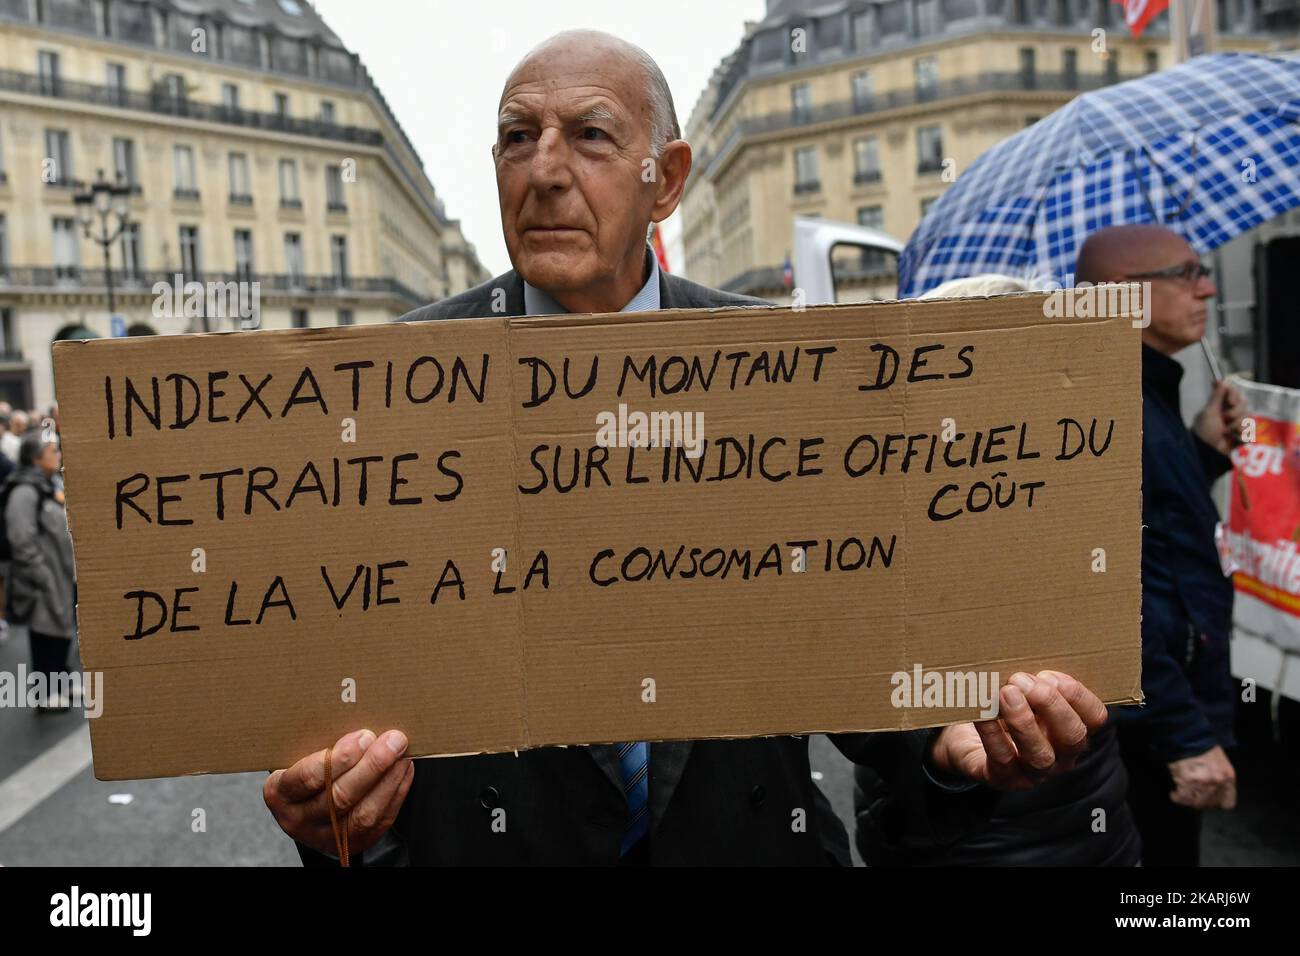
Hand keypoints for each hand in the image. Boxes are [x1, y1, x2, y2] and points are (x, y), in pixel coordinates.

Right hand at [263, 728, 414, 856]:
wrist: (308, 804)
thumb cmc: (307, 767)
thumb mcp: (299, 754)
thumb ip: (320, 742)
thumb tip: (360, 714)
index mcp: (280, 792)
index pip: (306, 778)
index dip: (338, 759)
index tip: (363, 736)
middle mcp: (299, 819)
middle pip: (338, 797)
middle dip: (371, 766)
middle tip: (392, 740)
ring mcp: (326, 836)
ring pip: (363, 814)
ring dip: (388, 780)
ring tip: (401, 753)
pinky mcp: (353, 843)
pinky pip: (380, 820)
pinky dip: (396, 792)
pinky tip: (403, 769)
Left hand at [928, 670, 1107, 789]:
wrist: (963, 735)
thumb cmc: (1001, 706)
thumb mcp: (1022, 689)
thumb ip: (1031, 675)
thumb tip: (1025, 644)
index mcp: (1071, 728)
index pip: (1094, 717)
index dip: (1077, 695)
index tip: (1049, 674)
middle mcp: (1060, 755)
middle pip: (1073, 737)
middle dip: (1051, 705)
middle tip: (1022, 680)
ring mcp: (1032, 772)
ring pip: (1040, 755)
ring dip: (1024, 721)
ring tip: (1005, 693)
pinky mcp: (1001, 779)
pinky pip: (1001, 759)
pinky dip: (991, 733)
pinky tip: (981, 712)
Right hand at [1168, 745, 1235, 808]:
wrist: (1187, 736)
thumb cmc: (1202, 745)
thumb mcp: (1219, 762)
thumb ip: (1219, 777)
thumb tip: (1212, 789)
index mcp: (1228, 777)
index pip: (1227, 803)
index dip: (1216, 803)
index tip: (1209, 801)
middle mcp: (1218, 783)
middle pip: (1210, 804)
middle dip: (1200, 802)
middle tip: (1192, 797)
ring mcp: (1203, 784)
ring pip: (1195, 803)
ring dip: (1188, 800)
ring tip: (1181, 794)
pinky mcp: (1187, 783)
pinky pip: (1181, 798)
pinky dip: (1176, 796)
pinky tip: (1174, 792)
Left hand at [1193, 380, 1245, 454]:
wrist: (1207, 452)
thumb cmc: (1204, 431)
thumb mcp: (1208, 413)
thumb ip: (1215, 397)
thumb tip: (1219, 380)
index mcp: (1220, 405)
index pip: (1234, 393)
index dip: (1234, 396)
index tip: (1229, 402)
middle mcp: (1230, 413)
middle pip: (1243, 404)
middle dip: (1234, 414)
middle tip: (1224, 420)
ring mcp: (1237, 424)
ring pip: (1248, 418)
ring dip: (1236, 426)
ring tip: (1226, 433)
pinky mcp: (1243, 435)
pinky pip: (1250, 431)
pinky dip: (1240, 436)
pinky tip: (1232, 440)